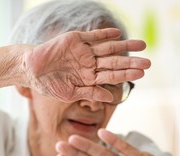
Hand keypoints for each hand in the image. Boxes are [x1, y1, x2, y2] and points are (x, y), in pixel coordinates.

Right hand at [24, 28, 150, 102]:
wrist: (31, 70)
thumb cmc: (48, 85)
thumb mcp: (71, 93)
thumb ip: (91, 93)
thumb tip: (111, 98)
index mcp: (88, 78)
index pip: (111, 76)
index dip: (126, 74)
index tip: (141, 74)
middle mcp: (89, 63)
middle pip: (114, 62)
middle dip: (130, 62)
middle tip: (148, 62)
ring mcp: (83, 51)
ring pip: (108, 48)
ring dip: (124, 46)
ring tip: (142, 45)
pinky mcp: (75, 40)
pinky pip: (93, 36)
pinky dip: (105, 35)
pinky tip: (118, 34)